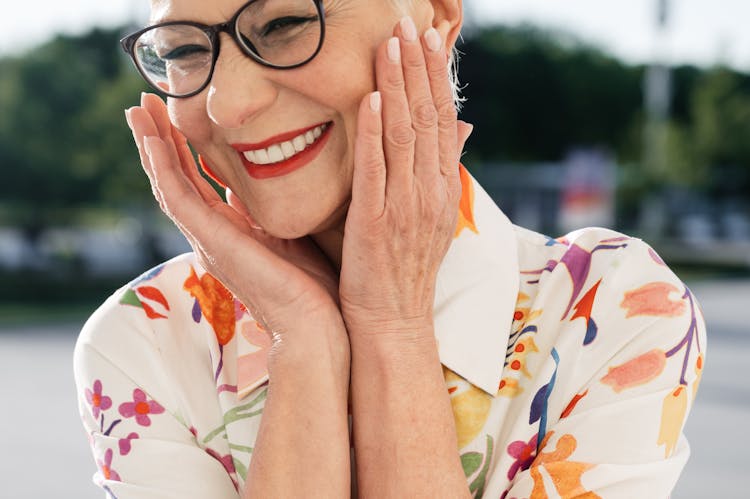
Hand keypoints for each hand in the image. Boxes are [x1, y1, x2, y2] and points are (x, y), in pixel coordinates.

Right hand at [125, 94, 347, 358]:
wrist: (317, 327)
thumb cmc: (314, 288)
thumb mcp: (293, 235)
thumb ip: (274, 211)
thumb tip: (271, 184)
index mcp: (234, 231)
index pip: (200, 182)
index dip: (185, 149)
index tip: (177, 115)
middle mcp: (215, 234)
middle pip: (177, 179)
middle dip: (161, 140)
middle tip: (145, 103)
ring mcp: (209, 239)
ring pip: (169, 185)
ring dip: (152, 147)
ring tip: (137, 110)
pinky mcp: (212, 243)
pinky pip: (178, 199)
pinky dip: (162, 169)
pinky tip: (151, 140)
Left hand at [339, 19, 472, 339]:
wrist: (393, 323)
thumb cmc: (403, 272)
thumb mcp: (429, 221)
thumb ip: (432, 175)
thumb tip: (451, 135)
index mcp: (442, 191)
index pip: (442, 124)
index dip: (436, 80)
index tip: (429, 43)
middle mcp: (429, 193)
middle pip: (427, 119)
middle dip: (418, 69)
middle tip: (409, 25)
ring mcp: (404, 206)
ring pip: (404, 134)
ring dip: (397, 85)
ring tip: (390, 44)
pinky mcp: (374, 221)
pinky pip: (376, 168)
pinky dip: (374, 131)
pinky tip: (369, 98)